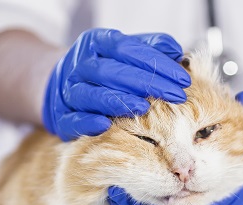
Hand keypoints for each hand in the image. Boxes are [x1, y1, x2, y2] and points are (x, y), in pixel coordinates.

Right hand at [42, 28, 190, 140]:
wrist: (60, 86)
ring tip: (144, 107)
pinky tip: (106, 125)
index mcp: (96, 43)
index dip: (156, 62)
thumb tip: (175, 51)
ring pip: (91, 94)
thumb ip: (148, 49)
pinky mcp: (60, 116)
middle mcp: (80, 64)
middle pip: (112, 72)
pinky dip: (88, 122)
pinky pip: (73, 119)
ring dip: (118, 101)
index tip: (182, 78)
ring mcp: (68, 90)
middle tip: (176, 96)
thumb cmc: (103, 69)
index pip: (127, 48)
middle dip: (147, 83)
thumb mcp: (123, 53)